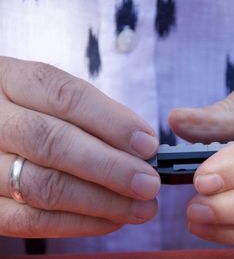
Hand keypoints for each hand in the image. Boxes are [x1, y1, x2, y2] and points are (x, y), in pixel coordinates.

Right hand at [0, 57, 159, 237]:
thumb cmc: (28, 112)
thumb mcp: (45, 96)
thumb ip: (88, 114)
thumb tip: (141, 146)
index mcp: (9, 81)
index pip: (64, 95)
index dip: (111, 121)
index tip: (148, 144)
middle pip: (53, 143)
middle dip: (110, 167)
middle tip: (149, 183)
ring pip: (42, 186)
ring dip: (101, 201)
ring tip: (141, 207)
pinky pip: (28, 220)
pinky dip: (77, 223)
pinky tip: (111, 220)